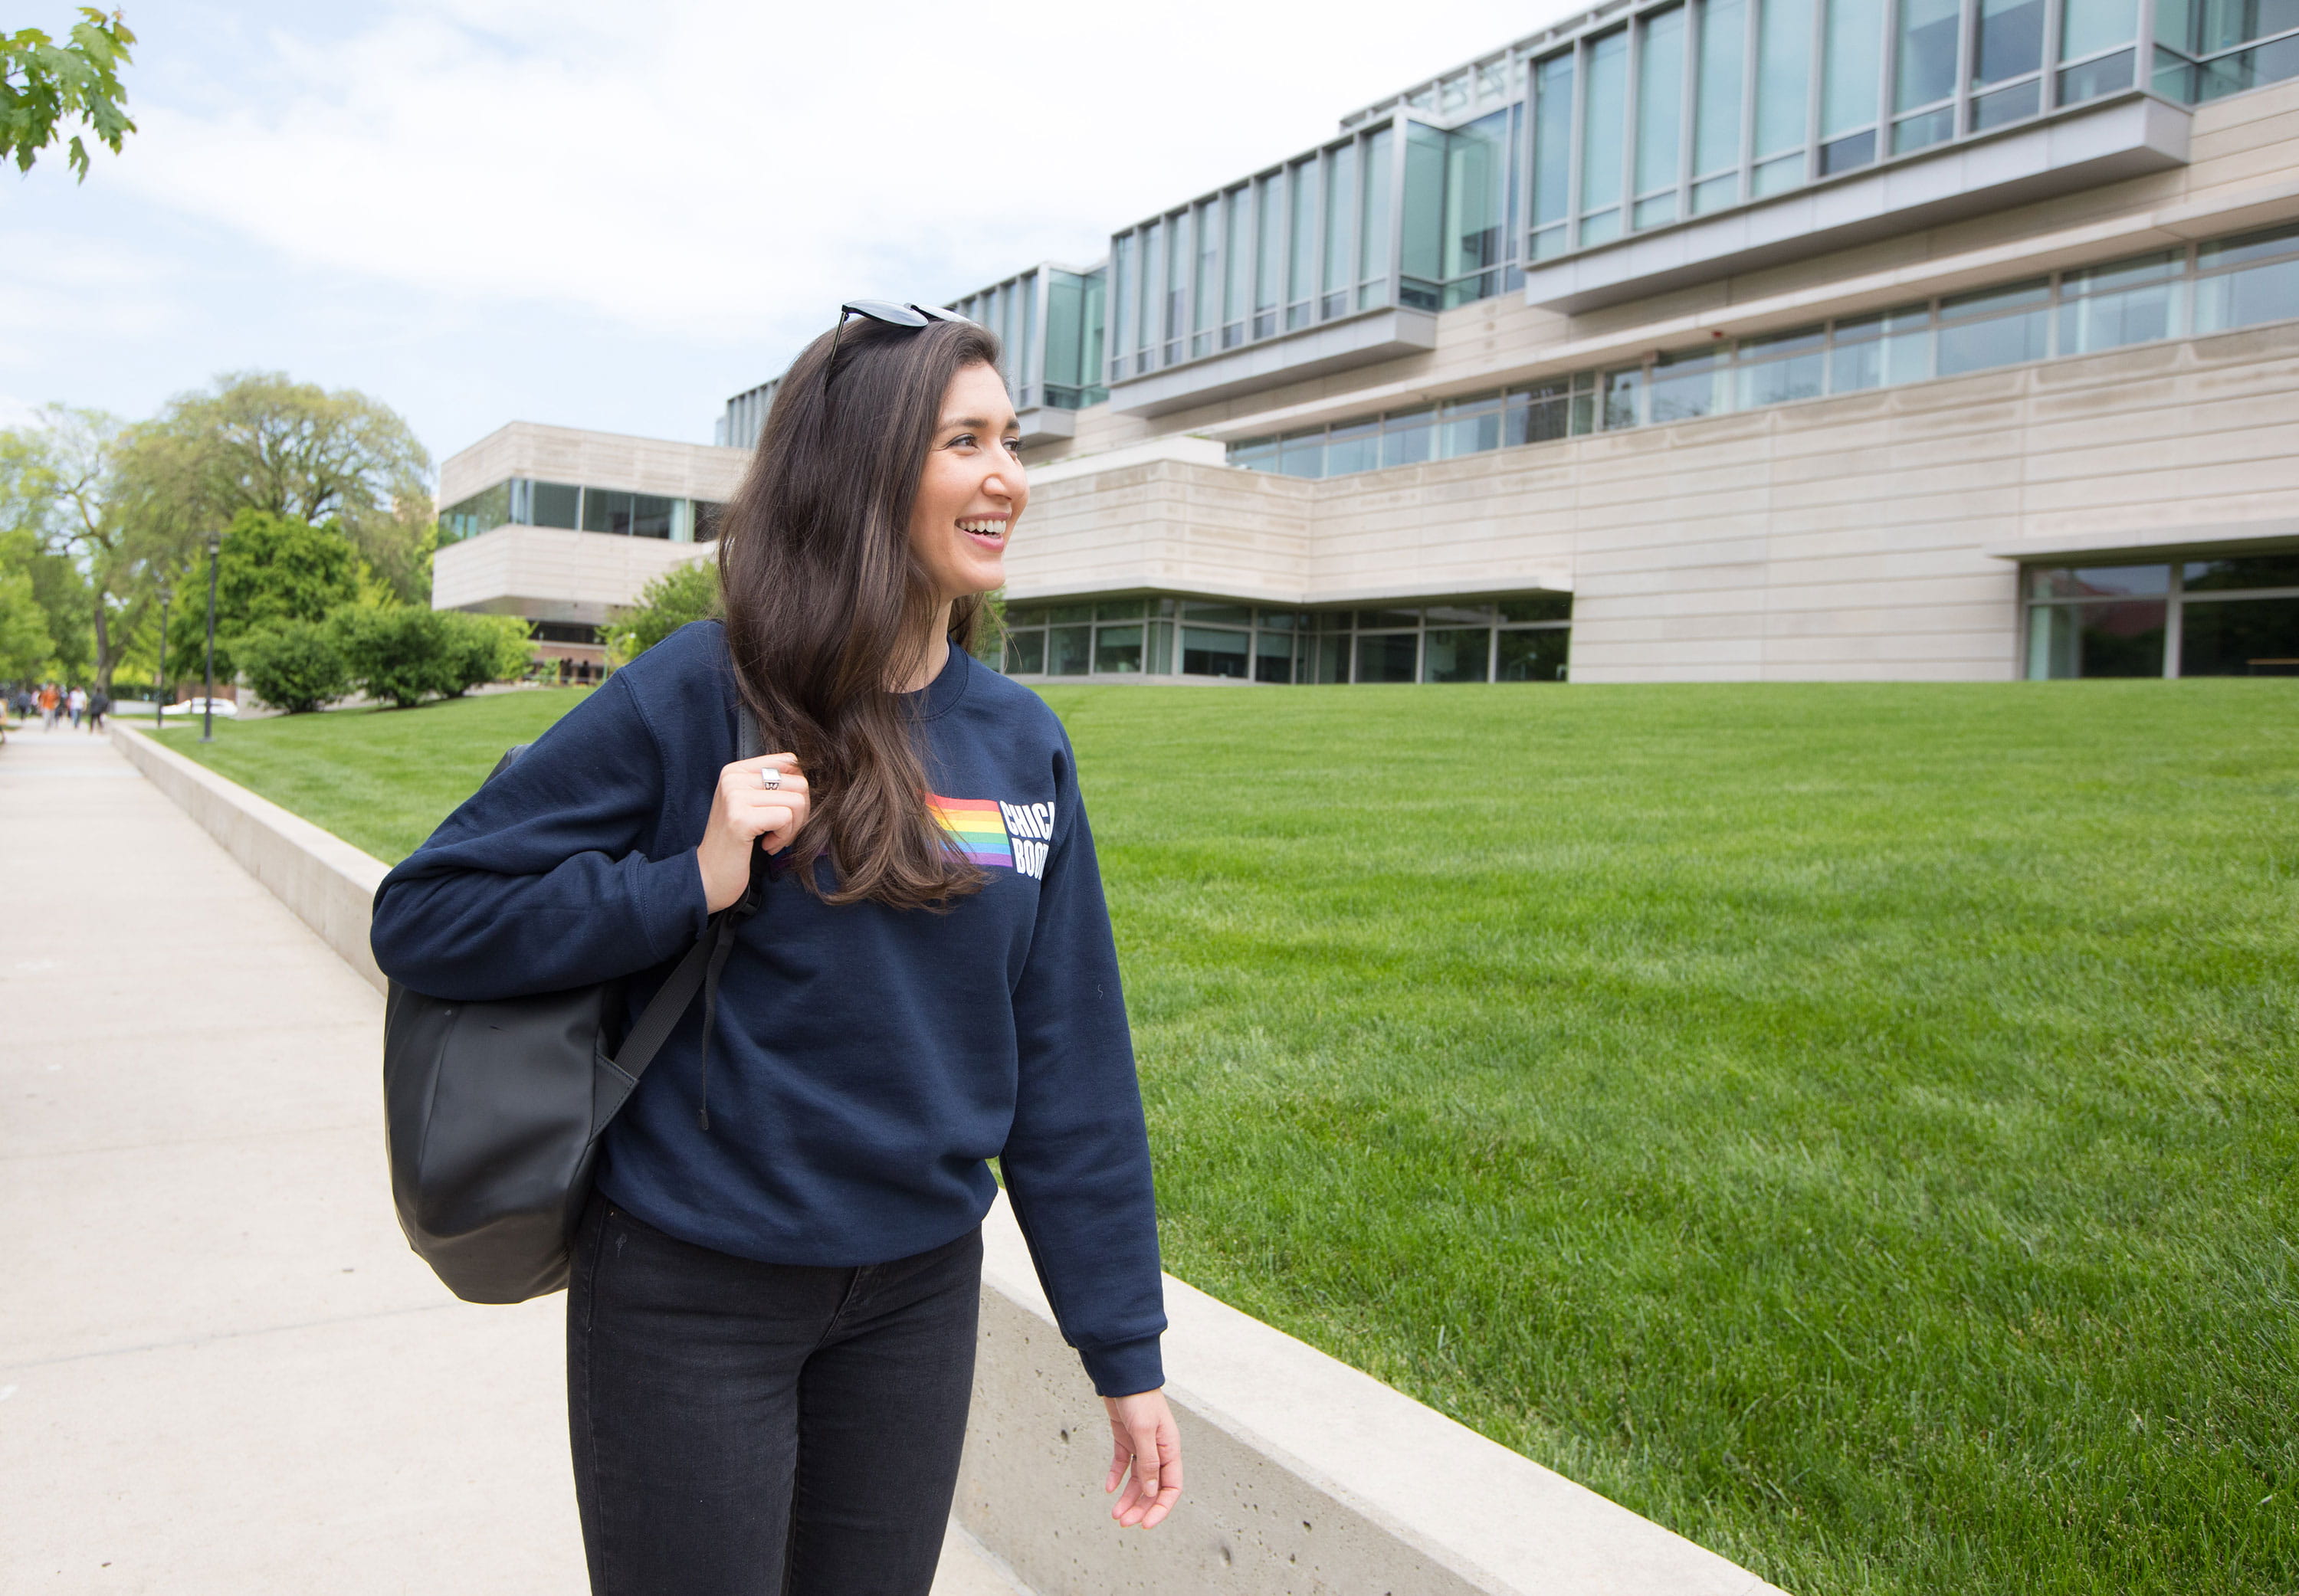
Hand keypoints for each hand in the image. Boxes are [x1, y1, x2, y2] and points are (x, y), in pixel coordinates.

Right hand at [696, 753, 809, 911]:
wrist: (710, 875)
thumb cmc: (736, 842)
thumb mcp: (750, 804)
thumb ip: (773, 785)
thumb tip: (806, 773)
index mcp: (735, 770)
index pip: (790, 762)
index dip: (798, 791)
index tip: (784, 812)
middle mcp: (733, 778)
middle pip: (798, 782)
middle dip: (800, 813)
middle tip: (781, 831)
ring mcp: (735, 796)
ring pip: (797, 801)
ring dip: (792, 828)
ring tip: (772, 839)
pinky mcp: (741, 818)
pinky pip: (786, 818)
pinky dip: (783, 837)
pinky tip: (766, 846)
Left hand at [1102, 1388, 1182, 1528]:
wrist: (1122, 1373)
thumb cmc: (1139, 1398)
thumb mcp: (1145, 1431)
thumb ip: (1149, 1462)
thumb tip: (1152, 1491)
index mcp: (1170, 1449)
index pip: (1171, 1487)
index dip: (1160, 1508)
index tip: (1145, 1524)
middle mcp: (1158, 1450)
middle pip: (1152, 1487)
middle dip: (1140, 1507)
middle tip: (1123, 1522)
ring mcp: (1141, 1444)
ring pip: (1137, 1480)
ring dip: (1127, 1497)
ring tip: (1115, 1513)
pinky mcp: (1126, 1438)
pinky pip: (1123, 1463)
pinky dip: (1116, 1476)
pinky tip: (1108, 1488)